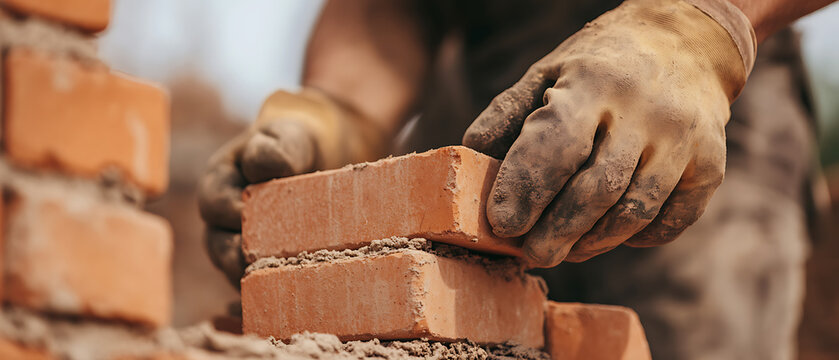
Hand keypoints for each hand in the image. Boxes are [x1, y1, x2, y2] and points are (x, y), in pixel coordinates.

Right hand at [198, 89, 385, 286]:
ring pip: (236, 271)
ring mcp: (242, 244)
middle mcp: (224, 219)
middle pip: (218, 247)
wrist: (325, 157)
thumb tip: (257, 164)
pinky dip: (272, 292)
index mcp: (221, 182)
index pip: (213, 204)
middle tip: (259, 264)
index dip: (229, 214)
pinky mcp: (264, 263)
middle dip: (235, 258)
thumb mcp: (291, 136)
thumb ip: (277, 147)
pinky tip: (292, 296)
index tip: (250, 218)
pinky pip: (259, 284)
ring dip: (254, 280)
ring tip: (278, 284)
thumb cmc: (300, 143)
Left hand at [463, 0, 755, 266]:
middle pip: (596, 190)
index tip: (501, 224)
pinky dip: (638, 238)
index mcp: (595, 83)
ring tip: (566, 251)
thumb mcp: (548, 73)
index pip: (557, 144)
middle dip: (556, 232)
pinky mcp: (711, 165)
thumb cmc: (598, 66)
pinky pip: (670, 221)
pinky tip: (612, 235)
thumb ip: (507, 114)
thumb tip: (469, 160)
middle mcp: (646, 111)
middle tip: (532, 256)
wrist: (685, 42)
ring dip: (593, 242)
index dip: (526, 188)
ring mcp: (684, 140)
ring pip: (633, 212)